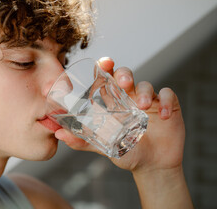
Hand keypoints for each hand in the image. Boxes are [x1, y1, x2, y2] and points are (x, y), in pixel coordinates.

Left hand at [54, 57, 185, 173]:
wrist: (151, 166)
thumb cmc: (126, 151)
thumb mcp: (103, 146)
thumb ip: (82, 140)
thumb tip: (60, 134)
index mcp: (113, 101)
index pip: (107, 78)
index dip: (105, 67)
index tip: (104, 63)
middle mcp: (129, 96)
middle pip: (126, 75)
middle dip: (124, 74)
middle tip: (124, 83)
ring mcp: (149, 100)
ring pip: (146, 84)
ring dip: (144, 92)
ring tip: (142, 106)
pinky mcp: (168, 106)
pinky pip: (169, 95)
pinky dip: (166, 102)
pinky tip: (162, 115)